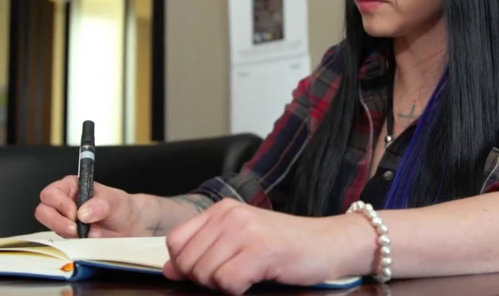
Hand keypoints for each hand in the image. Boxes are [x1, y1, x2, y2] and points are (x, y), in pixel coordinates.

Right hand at [35, 175, 140, 237]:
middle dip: (58, 221)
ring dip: (66, 232)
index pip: (51, 193)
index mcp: (72, 186)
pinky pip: (60, 240)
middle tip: (76, 227)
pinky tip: (87, 238)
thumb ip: (102, 204)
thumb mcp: (115, 201)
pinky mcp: (68, 235)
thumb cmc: (121, 207)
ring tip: (86, 232)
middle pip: (43, 211)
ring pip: (50, 226)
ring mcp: (64, 220)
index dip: (59, 204)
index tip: (74, 213)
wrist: (129, 226)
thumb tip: (84, 212)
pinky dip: (72, 241)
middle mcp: (65, 202)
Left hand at [163, 198, 367, 294]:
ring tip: (247, 276)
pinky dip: (237, 290)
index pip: (176, 241)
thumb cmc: (286, 247)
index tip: (209, 271)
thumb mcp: (241, 241)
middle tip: (234, 276)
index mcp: (222, 210)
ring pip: (204, 274)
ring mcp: (246, 230)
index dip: (186, 265)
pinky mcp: (261, 250)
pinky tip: (256, 280)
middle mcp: (230, 215)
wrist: (329, 244)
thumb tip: (170, 269)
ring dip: (222, 285)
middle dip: (204, 279)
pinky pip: (226, 282)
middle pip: (187, 262)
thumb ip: (205, 250)